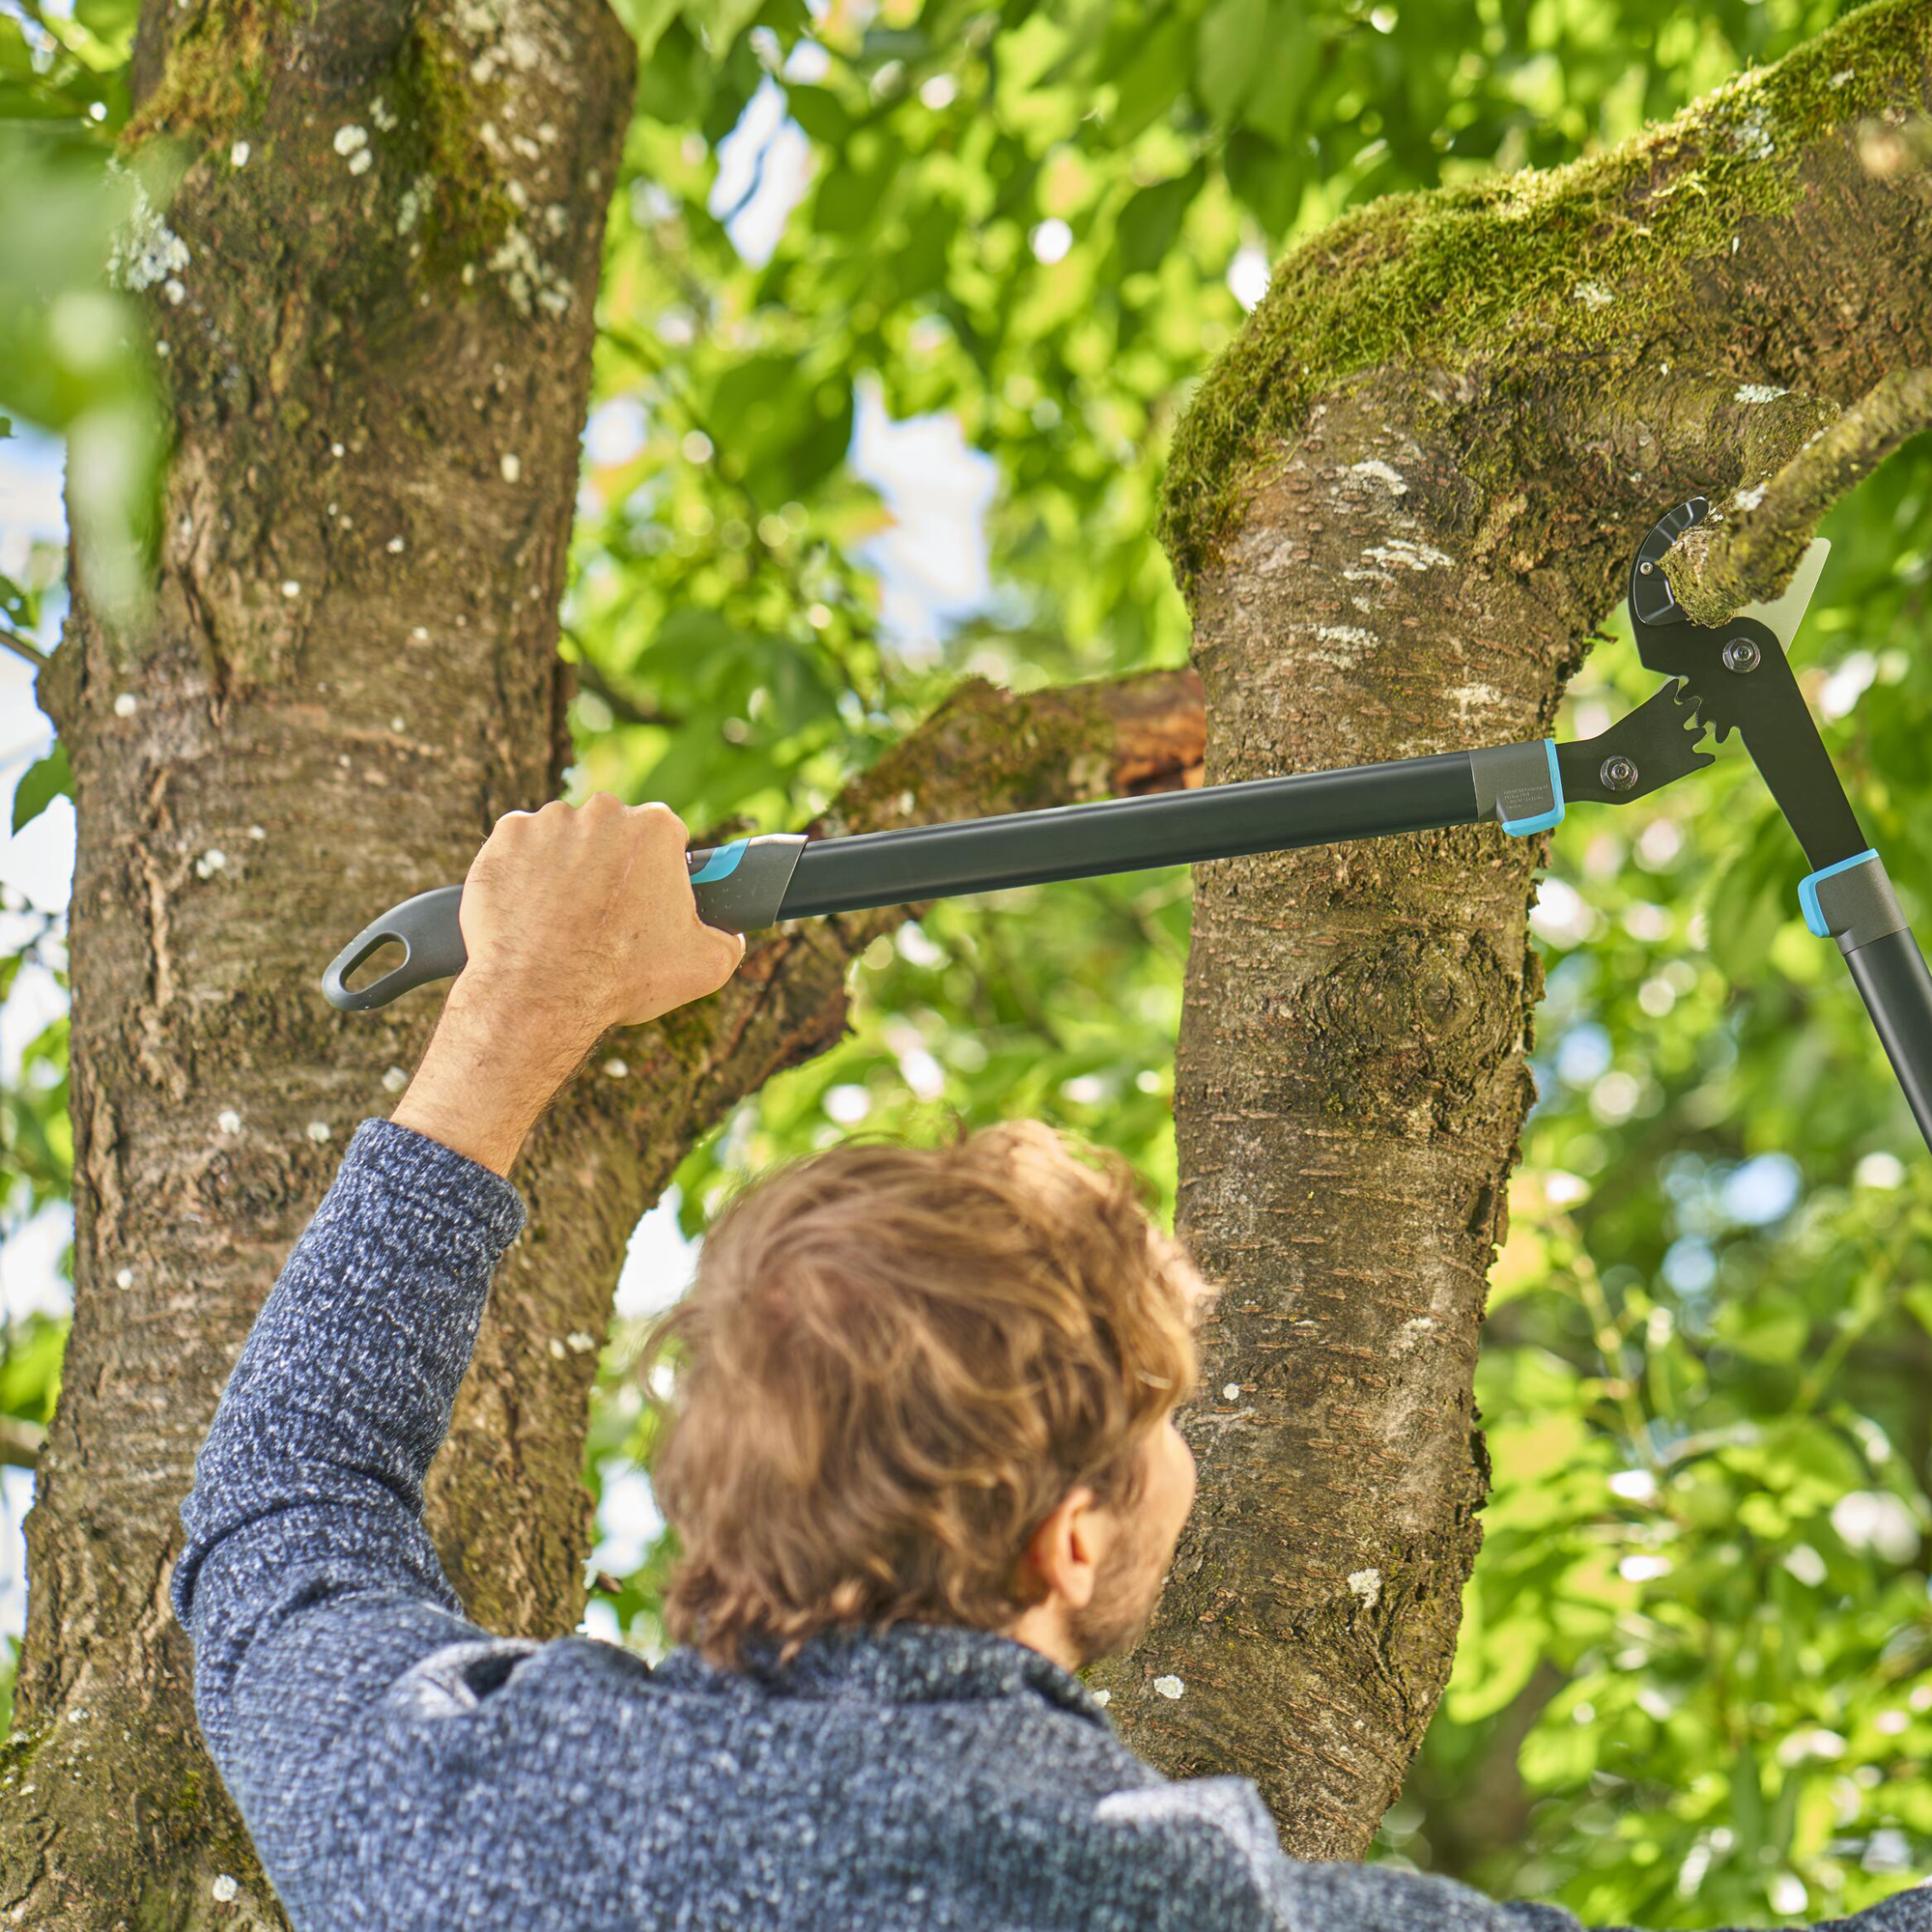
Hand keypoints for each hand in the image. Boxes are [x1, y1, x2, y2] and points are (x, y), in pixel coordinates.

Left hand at [390, 796, 744, 1175]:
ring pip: (565, 838)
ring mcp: (549, 821)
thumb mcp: (704, 967)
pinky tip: (530, 909)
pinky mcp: (505, 838)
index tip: (647, 899)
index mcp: (656, 829)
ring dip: (566, 867)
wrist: (538, 995)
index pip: (666, 838)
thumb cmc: (620, 979)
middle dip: (611, 866)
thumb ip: (728, 939)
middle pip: (613, 832)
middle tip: (604, 915)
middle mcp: (603, 812)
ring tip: (562, 918)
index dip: (659, 871)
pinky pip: (520, 847)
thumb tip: (731, 934)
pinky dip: (523, 871)